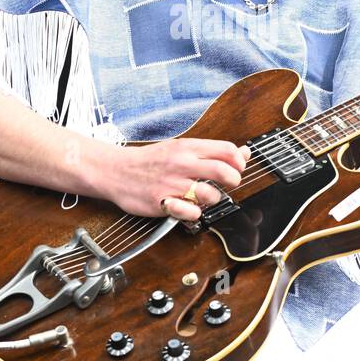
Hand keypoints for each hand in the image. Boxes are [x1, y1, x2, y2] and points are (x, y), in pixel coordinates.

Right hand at [100, 138, 250, 221]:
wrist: (115, 170)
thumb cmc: (151, 161)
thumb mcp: (181, 148)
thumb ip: (211, 151)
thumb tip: (244, 152)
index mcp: (188, 148)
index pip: (227, 151)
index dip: (239, 162)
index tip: (237, 169)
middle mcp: (182, 164)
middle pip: (225, 172)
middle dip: (233, 181)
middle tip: (228, 185)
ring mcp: (173, 184)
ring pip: (211, 195)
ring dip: (213, 199)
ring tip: (203, 197)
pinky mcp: (163, 202)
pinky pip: (192, 213)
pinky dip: (194, 213)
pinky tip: (187, 207)